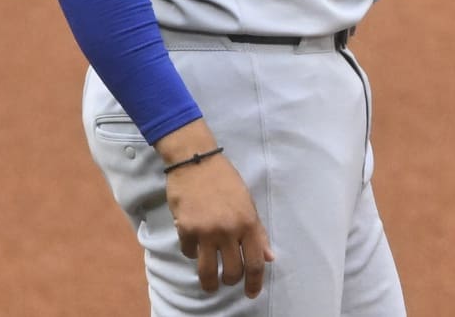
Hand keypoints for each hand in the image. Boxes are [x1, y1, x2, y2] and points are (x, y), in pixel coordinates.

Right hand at [165, 150, 274, 296]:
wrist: (195, 160)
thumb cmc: (224, 179)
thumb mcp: (247, 202)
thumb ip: (258, 232)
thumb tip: (269, 257)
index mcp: (248, 223)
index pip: (256, 263)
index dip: (254, 283)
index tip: (251, 293)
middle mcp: (228, 230)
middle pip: (232, 271)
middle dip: (230, 281)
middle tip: (228, 281)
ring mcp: (206, 230)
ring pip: (208, 270)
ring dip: (209, 282)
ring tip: (209, 284)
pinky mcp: (186, 227)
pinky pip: (189, 252)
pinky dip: (192, 253)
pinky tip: (194, 248)